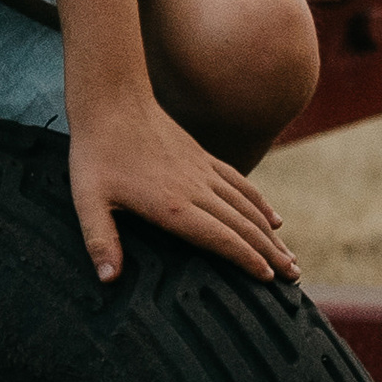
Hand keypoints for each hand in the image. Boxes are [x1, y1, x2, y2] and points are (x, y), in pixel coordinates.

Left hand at [67, 92, 298, 285]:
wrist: (112, 101)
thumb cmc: (96, 155)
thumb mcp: (88, 201)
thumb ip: (100, 241)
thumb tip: (109, 280)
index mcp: (172, 207)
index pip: (221, 239)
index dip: (246, 260)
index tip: (267, 279)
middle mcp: (196, 190)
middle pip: (243, 226)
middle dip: (270, 254)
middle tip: (293, 278)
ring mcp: (203, 172)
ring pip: (247, 206)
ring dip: (271, 234)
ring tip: (291, 258)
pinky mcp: (203, 158)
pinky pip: (240, 183)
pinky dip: (260, 203)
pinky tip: (273, 218)